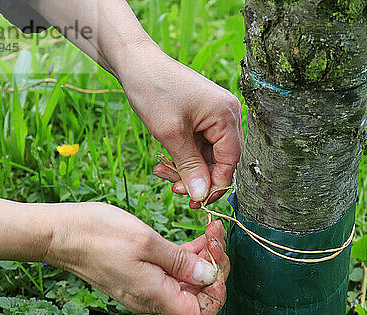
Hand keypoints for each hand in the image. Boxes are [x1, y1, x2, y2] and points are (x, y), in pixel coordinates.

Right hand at [45, 203, 228, 314]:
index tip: (218, 262)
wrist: (60, 233)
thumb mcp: (146, 242)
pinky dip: (187, 257)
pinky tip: (197, 238)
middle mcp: (150, 298)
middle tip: (218, 237)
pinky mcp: (140, 274)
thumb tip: (209, 276)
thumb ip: (180, 262)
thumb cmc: (98, 234)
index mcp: (154, 295)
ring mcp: (145, 287)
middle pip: (196, 296)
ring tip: (212, 231)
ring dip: (203, 259)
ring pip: (186, 281)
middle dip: (214, 267)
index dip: (216, 293)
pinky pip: (171, 272)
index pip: (199, 314)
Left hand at [119, 42, 242, 205]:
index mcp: (227, 115)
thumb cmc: (153, 90)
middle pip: (221, 160)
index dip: (215, 184)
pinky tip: (164, 162)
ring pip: (207, 157)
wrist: (135, 62)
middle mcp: (227, 115)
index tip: (195, 199)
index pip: (231, 161)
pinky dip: (182, 157)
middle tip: (175, 190)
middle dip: (198, 178)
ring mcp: (215, 116)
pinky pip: (198, 147)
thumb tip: (202, 195)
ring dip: (186, 169)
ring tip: (162, 172)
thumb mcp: (170, 134)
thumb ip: (189, 166)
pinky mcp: (203, 118)